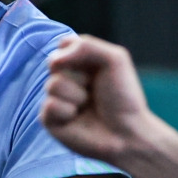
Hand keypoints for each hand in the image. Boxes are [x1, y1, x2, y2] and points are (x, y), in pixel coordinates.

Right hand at [40, 34, 149, 165]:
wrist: (128, 133)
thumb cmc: (123, 96)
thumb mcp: (115, 59)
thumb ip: (85, 46)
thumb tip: (54, 61)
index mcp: (79, 61)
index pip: (63, 44)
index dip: (77, 54)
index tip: (97, 66)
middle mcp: (65, 78)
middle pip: (54, 62)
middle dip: (80, 76)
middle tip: (94, 89)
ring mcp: (56, 98)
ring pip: (52, 85)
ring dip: (77, 96)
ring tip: (88, 106)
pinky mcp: (50, 119)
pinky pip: (49, 106)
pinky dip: (67, 112)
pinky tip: (77, 119)